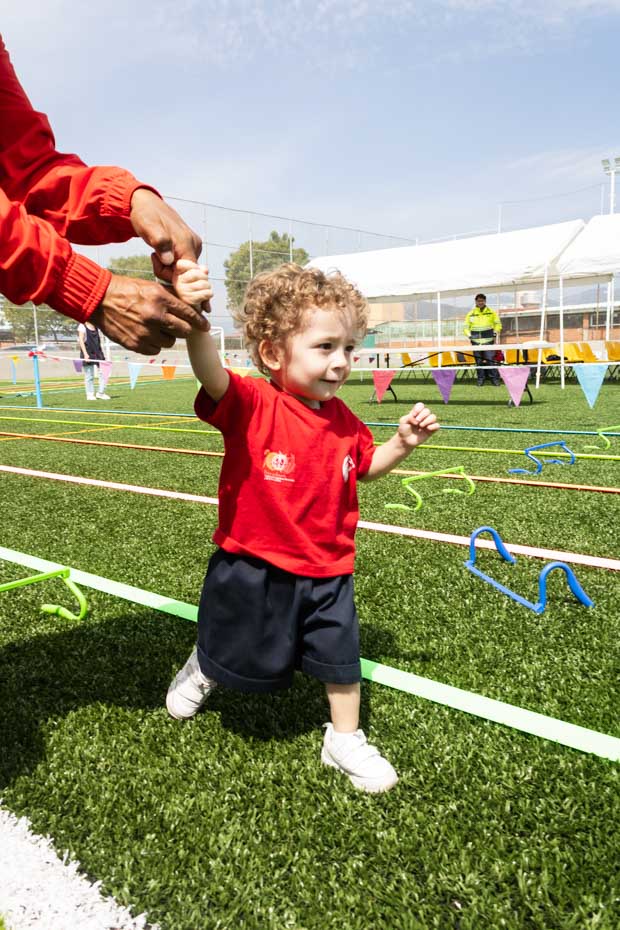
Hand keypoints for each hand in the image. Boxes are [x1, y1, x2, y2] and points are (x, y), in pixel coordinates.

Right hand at [90, 274, 209, 354]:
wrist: (99, 299)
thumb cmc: (126, 290)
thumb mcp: (151, 286)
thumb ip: (171, 297)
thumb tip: (192, 305)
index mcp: (160, 299)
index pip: (189, 314)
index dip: (200, 322)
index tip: (205, 326)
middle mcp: (154, 316)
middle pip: (184, 331)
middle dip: (184, 329)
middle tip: (180, 327)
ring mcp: (145, 332)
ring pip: (170, 342)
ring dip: (168, 337)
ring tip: (158, 328)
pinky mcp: (135, 344)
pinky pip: (155, 350)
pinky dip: (154, 344)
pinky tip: (148, 335)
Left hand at [130, 188, 201, 274]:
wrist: (148, 204)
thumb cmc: (146, 215)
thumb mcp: (149, 227)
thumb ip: (160, 243)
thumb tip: (169, 260)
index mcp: (187, 244)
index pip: (187, 275)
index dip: (171, 277)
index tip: (157, 264)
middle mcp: (195, 246)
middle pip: (186, 274)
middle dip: (168, 273)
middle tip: (154, 257)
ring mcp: (194, 247)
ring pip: (184, 270)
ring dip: (168, 269)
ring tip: (156, 254)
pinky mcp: (191, 247)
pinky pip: (183, 264)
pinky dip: (171, 265)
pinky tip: (162, 255)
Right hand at [172, 259, 213, 311]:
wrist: (192, 315)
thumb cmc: (194, 293)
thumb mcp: (196, 278)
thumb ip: (200, 270)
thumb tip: (205, 270)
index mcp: (175, 274)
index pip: (182, 264)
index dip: (193, 266)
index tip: (197, 271)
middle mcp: (176, 282)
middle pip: (196, 273)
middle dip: (204, 278)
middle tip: (202, 284)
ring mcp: (182, 292)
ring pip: (203, 284)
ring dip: (208, 288)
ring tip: (203, 292)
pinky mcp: (189, 301)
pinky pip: (206, 293)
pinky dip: (209, 294)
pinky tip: (204, 298)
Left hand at [397, 402, 439, 448]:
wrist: (405, 441)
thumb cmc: (404, 430)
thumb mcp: (403, 421)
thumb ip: (409, 417)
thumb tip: (417, 420)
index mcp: (416, 413)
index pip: (421, 405)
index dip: (418, 409)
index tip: (413, 415)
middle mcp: (423, 417)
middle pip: (427, 410)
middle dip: (422, 415)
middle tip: (416, 422)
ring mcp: (427, 423)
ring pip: (433, 417)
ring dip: (427, 421)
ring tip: (421, 426)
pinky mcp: (431, 431)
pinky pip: (437, 425)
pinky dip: (433, 426)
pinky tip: (427, 429)